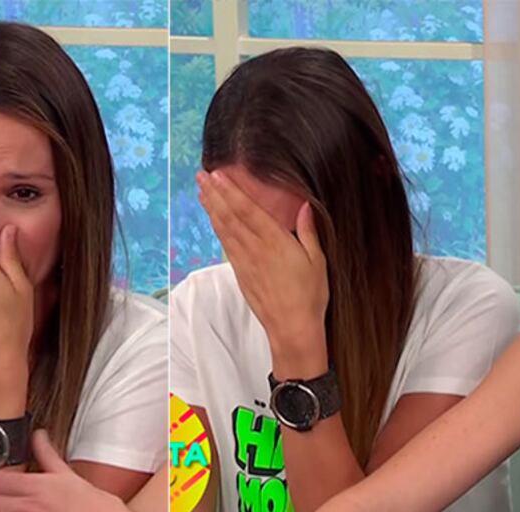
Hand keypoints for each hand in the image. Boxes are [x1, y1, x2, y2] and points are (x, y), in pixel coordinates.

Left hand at [198, 170, 328, 366]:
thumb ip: (309, 232)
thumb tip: (305, 206)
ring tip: (202, 191)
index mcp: (276, 242)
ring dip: (212, 209)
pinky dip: (218, 229)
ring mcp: (245, 262)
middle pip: (230, 217)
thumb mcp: (318, 261)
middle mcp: (255, 249)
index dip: (231, 191)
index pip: (248, 210)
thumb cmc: (310, 296)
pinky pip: (226, 245)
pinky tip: (214, 220)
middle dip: (215, 194)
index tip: (218, 175)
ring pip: (224, 230)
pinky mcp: (241, 274)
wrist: (292, 328)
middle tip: (201, 176)